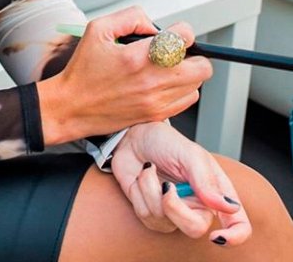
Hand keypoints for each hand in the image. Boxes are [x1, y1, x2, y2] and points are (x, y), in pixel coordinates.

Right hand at [36, 6, 211, 143]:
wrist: (72, 106)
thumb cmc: (83, 70)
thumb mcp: (98, 29)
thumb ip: (130, 17)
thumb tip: (154, 25)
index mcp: (137, 57)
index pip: (183, 38)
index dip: (181, 31)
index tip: (172, 33)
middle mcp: (151, 81)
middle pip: (201, 66)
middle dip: (190, 53)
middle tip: (175, 52)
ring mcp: (156, 101)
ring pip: (197, 83)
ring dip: (187, 72)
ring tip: (167, 68)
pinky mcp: (156, 115)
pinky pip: (188, 100)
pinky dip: (182, 89)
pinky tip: (164, 83)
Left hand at [111, 121, 251, 244]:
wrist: (134, 136)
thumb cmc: (166, 142)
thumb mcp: (189, 154)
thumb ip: (206, 180)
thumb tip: (229, 207)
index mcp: (216, 191)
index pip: (238, 224)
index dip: (234, 237)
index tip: (216, 236)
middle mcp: (197, 206)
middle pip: (194, 229)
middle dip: (174, 208)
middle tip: (167, 186)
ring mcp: (173, 212)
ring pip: (163, 221)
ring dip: (150, 190)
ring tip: (149, 169)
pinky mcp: (151, 213)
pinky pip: (145, 215)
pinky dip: (138, 192)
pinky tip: (141, 177)